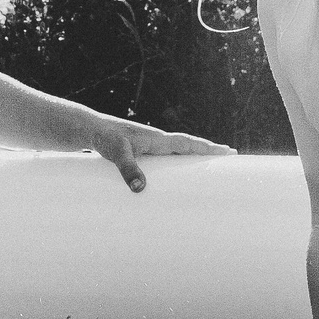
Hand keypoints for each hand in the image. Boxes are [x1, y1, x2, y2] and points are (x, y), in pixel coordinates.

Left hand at [87, 119, 235, 190]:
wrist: (89, 130)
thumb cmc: (104, 139)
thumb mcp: (116, 153)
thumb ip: (128, 169)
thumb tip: (141, 189)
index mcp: (157, 139)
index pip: (188, 143)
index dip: (207, 148)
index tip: (228, 151)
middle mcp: (157, 141)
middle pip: (188, 146)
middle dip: (208, 151)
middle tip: (229, 154)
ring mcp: (149, 146)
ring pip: (178, 152)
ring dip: (193, 156)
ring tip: (209, 165)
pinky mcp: (141, 152)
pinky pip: (166, 158)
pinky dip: (178, 161)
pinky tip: (178, 170)